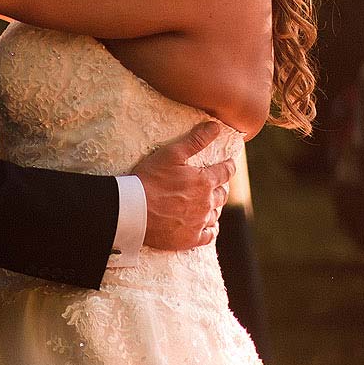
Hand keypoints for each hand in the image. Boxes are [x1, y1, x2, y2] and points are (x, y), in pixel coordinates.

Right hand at [132, 120, 234, 250]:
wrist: (133, 210)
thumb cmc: (150, 179)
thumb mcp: (171, 154)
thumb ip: (196, 140)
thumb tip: (216, 126)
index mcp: (204, 182)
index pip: (225, 172)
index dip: (229, 166)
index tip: (230, 164)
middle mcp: (206, 203)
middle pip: (222, 194)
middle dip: (221, 187)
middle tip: (217, 184)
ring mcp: (199, 222)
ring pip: (216, 214)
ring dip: (215, 207)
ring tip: (211, 203)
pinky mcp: (190, 238)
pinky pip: (209, 235)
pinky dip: (211, 229)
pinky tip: (209, 226)